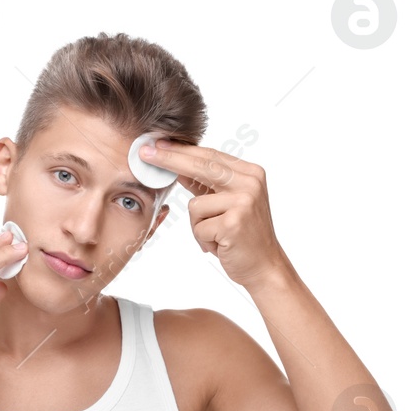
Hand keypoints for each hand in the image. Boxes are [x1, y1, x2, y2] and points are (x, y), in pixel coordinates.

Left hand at [140, 140, 287, 290]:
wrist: (266, 266)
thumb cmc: (244, 235)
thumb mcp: (228, 203)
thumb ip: (206, 184)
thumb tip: (177, 166)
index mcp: (251, 173)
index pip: (210, 155)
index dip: (181, 150)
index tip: (157, 144)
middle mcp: (250, 183)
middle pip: (201, 166)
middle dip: (170, 159)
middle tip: (145, 153)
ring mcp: (243, 203)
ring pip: (195, 205)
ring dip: (198, 225)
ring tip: (217, 236)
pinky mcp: (233, 224)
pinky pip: (198, 227)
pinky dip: (204, 240)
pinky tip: (221, 245)